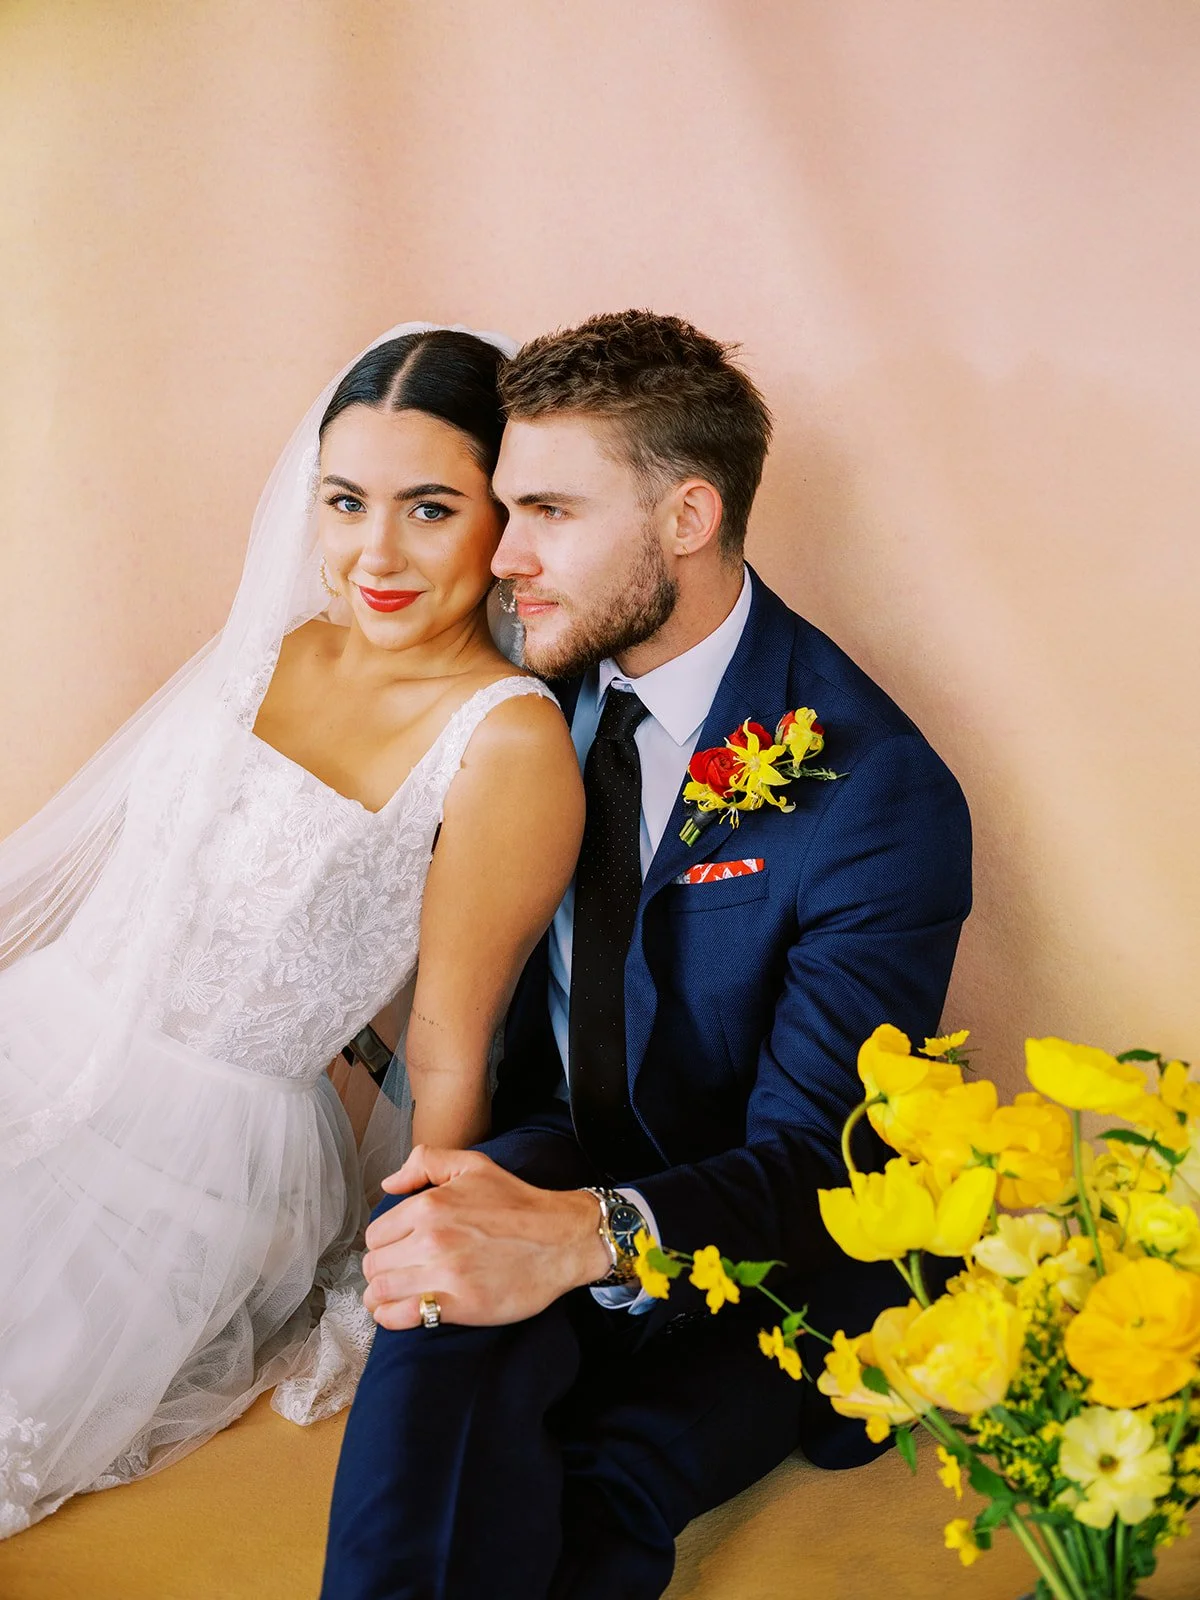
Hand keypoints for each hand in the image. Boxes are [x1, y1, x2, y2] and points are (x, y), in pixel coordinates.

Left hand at [361, 1146, 610, 1329]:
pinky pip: (402, 1317)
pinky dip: (393, 1318)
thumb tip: (388, 1184)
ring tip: (395, 1297)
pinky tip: (404, 1312)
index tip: (397, 1251)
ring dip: (381, 1298)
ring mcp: (444, 1273)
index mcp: (429, 1205)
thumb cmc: (518, 1203)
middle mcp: (431, 1238)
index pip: (376, 1235)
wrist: (562, 1238)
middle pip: (374, 1265)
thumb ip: (425, 1162)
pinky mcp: (459, 1305)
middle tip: (398, 1275)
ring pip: (381, 1292)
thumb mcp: (473, 1165)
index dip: (384, 1245)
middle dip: (381, 1271)